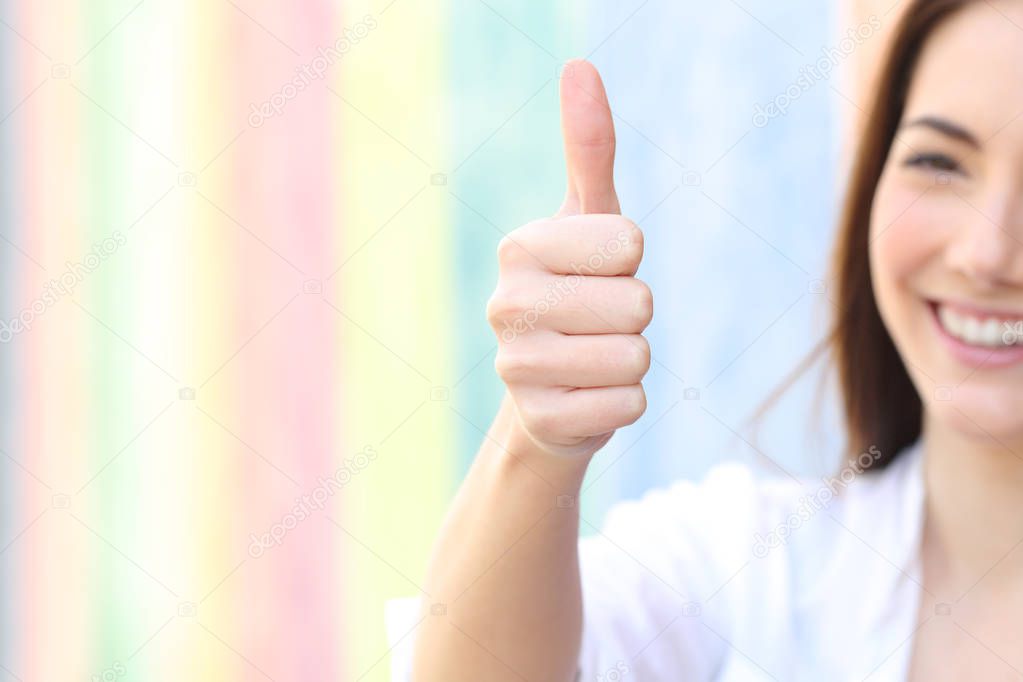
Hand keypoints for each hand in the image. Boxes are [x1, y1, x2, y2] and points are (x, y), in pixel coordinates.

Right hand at [487, 59, 651, 457]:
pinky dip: (624, 403)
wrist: (550, 386)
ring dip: (631, 360)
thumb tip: (580, 66)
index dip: (630, 259)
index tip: (599, 270)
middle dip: (634, 315)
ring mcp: (516, 367)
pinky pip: (629, 406)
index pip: (629, 243)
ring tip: (593, 357)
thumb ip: (589, 148)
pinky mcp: (539, 420)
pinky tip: (588, 396)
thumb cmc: (579, 289)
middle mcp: (505, 304)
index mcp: (519, 247)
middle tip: (599, 322)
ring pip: (635, 357)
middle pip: (637, 303)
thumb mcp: (589, 221)